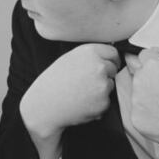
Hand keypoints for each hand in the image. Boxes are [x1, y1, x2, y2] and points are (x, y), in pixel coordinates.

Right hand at [20, 44, 118, 158]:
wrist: (45, 105)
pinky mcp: (103, 102)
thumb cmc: (53, 82)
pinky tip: (82, 103)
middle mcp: (99, 66)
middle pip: (113, 69)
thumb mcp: (69, 59)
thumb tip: (107, 57)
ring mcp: (103, 85)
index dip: (110, 60)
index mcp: (90, 52)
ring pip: (110, 85)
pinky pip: (106, 101)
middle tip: (87, 82)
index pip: (113, 53)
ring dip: (101, 89)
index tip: (107, 65)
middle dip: (105, 75)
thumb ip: (89, 56)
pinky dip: (97, 103)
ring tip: (81, 93)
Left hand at [127, 46, 158, 158]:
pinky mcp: (136, 119)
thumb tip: (153, 50)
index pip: (142, 57)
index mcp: (153, 65)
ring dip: (149, 98)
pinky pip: (139, 113)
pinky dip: (149, 115)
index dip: (155, 65)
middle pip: (138, 75)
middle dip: (150, 80)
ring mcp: (136, 101)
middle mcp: (140, 80)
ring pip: (138, 94)